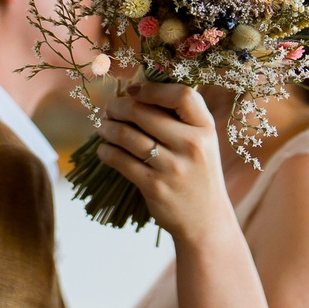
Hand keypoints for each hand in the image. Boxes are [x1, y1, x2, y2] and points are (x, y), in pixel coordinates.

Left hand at [95, 81, 234, 245]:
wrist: (205, 219)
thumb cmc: (197, 173)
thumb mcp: (201, 142)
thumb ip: (179, 118)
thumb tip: (135, 91)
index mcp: (205, 127)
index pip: (182, 95)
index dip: (152, 88)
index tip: (133, 90)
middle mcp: (192, 145)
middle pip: (143, 112)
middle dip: (118, 107)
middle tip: (109, 109)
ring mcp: (173, 167)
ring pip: (127, 135)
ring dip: (107, 128)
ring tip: (103, 127)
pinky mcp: (155, 186)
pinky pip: (120, 160)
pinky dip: (106, 152)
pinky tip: (104, 150)